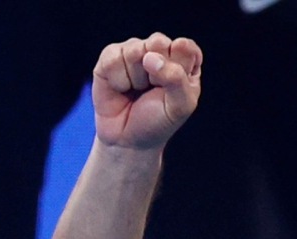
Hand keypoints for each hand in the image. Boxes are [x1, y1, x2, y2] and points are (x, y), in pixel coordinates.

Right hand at [91, 33, 202, 149]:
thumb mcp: (179, 106)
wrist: (128, 138)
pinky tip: (121, 88)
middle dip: (156, 72)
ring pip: (135, 50)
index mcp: (184, 61)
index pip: (185, 47)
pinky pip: (113, 58)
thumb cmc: (159, 121)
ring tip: (137, 90)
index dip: (177, 68)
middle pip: (159, 42)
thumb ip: (176, 78)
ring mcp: (135, 50)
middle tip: (154, 90)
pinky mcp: (111, 55)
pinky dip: (118, 80)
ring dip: (136, 79)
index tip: (173, 88)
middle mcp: (160, 50)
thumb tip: (150, 57)